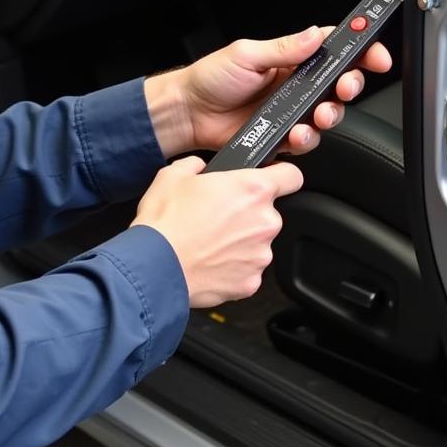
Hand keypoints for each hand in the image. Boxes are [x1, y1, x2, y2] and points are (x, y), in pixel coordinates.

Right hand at [131, 156, 302, 307]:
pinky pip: (247, 270)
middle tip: (217, 217)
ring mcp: (260, 255)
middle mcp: (264, 221)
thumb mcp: (173, 175)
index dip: (282, 176)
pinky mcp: (250, 282)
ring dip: (240, 242)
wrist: (155, 267)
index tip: (274, 181)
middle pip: (268, 213)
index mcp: (253, 189)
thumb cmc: (165, 223)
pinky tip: (209, 262)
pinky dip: (233, 268)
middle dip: (247, 214)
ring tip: (208, 243)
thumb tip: (199, 167)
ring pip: (257, 243)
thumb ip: (195, 164)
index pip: (292, 176)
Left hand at [147, 26, 391, 157]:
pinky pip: (305, 139)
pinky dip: (305, 138)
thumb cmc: (210, 79)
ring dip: (330, 115)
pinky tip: (295, 134)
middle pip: (339, 84)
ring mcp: (290, 110)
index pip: (334, 49)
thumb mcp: (246, 54)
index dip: (360, 50)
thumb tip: (314, 35)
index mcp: (291, 57)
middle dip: (350, 85)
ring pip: (327, 114)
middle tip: (346, 87)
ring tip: (318, 115)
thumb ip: (284, 48)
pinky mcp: (282, 135)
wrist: (188, 114)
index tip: (375, 55)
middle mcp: (295, 84)